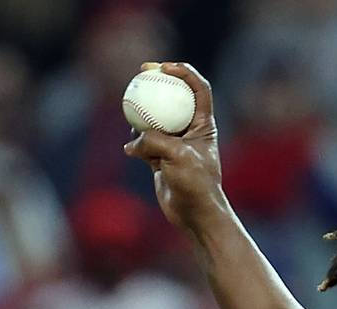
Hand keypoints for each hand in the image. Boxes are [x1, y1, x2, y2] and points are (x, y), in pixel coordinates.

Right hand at [123, 62, 228, 233]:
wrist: (194, 213)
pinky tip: (132, 151)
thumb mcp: (177, 157)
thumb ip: (155, 141)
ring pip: (154, 119)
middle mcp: (191, 130)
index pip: (199, 89)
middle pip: (174, 97)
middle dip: (159, 81)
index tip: (165, 67)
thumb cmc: (195, 184)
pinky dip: (137, 144)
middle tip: (141, 72)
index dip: (185, 72)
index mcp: (204, 124)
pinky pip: (144, 141)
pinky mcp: (161, 157)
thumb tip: (132, 143)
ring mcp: (174, 143)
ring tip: (131, 112)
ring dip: (142, 115)